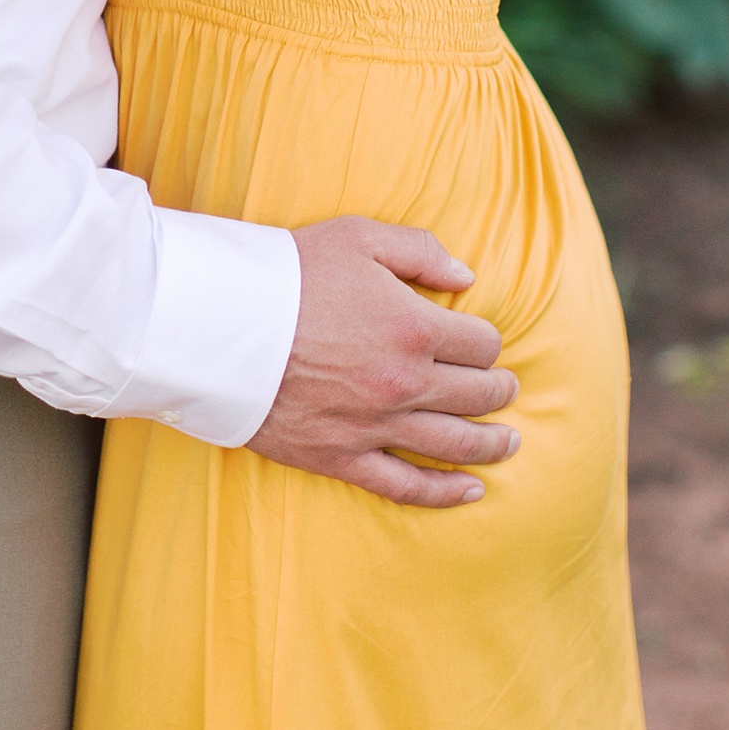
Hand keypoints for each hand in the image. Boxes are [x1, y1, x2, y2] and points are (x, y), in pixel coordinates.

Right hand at [247, 217, 519, 507]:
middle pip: (477, 395)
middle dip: (499, 391)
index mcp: (414, 327)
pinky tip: (471, 490)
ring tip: (508, 442)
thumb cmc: (289, 273)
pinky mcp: (343, 457)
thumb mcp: (359, 237)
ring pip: (453, 444)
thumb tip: (467, 276)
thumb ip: (420, 251)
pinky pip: (407, 486)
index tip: (480, 340)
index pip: (481, 344)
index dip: (487, 341)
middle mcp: (404, 382)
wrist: (220, 325)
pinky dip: (445, 492)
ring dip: (490, 444)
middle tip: (505, 389)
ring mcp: (375, 425)